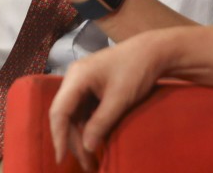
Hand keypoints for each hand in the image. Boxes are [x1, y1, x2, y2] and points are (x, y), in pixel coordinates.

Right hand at [49, 32, 169, 170]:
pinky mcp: (92, 85)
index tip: (61, 160)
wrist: (154, 51)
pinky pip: (83, 109)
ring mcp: (83, 81)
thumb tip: (87, 148)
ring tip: (90, 158)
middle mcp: (75, 78)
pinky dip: (88, 126)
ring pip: (73, 114)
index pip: (59, 111)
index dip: (58, 137)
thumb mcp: (119, 99)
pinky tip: (95, 140)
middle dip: (73, 141)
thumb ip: (101, 123)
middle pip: (65, 114)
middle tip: (87, 164)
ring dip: (80, 135)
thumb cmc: (137, 69)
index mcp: (77, 77)